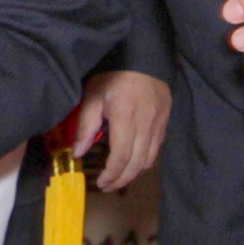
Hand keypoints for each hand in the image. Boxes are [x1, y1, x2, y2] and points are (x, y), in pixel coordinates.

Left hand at [70, 70, 169, 189]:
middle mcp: (145, 124)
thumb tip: (78, 153)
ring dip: (133, 173)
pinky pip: (156, 149)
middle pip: (136, 163)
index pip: (121, 156)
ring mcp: (158, 124)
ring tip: (118, 178)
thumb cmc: (113, 76)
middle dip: (121, 179)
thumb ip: (86, 127)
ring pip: (149, 159)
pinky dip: (145, 161)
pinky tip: (133, 162)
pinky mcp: (165, 121)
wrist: (142, 58)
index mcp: (125, 117)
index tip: (101, 182)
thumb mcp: (93, 97)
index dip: (111, 174)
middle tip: (107, 186)